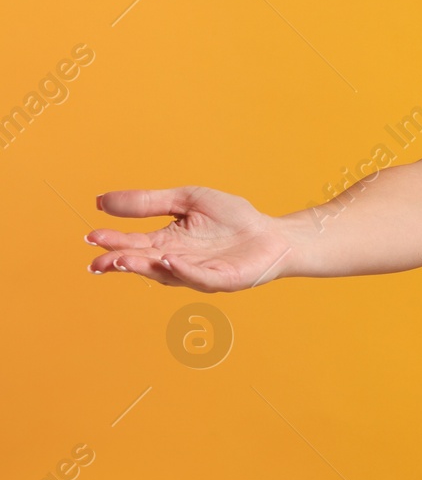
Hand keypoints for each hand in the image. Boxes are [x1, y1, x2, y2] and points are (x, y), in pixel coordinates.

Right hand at [86, 186, 294, 292]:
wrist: (272, 233)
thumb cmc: (231, 218)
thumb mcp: (186, 200)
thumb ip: (149, 202)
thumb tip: (101, 200)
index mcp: (167, 243)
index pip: (134, 244)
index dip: (113, 241)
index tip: (91, 237)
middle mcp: (178, 262)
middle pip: (144, 263)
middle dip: (121, 261)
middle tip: (99, 261)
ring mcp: (199, 273)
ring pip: (167, 273)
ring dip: (145, 267)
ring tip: (123, 259)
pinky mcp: (223, 279)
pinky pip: (200, 277)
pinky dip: (184, 270)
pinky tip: (169, 260)